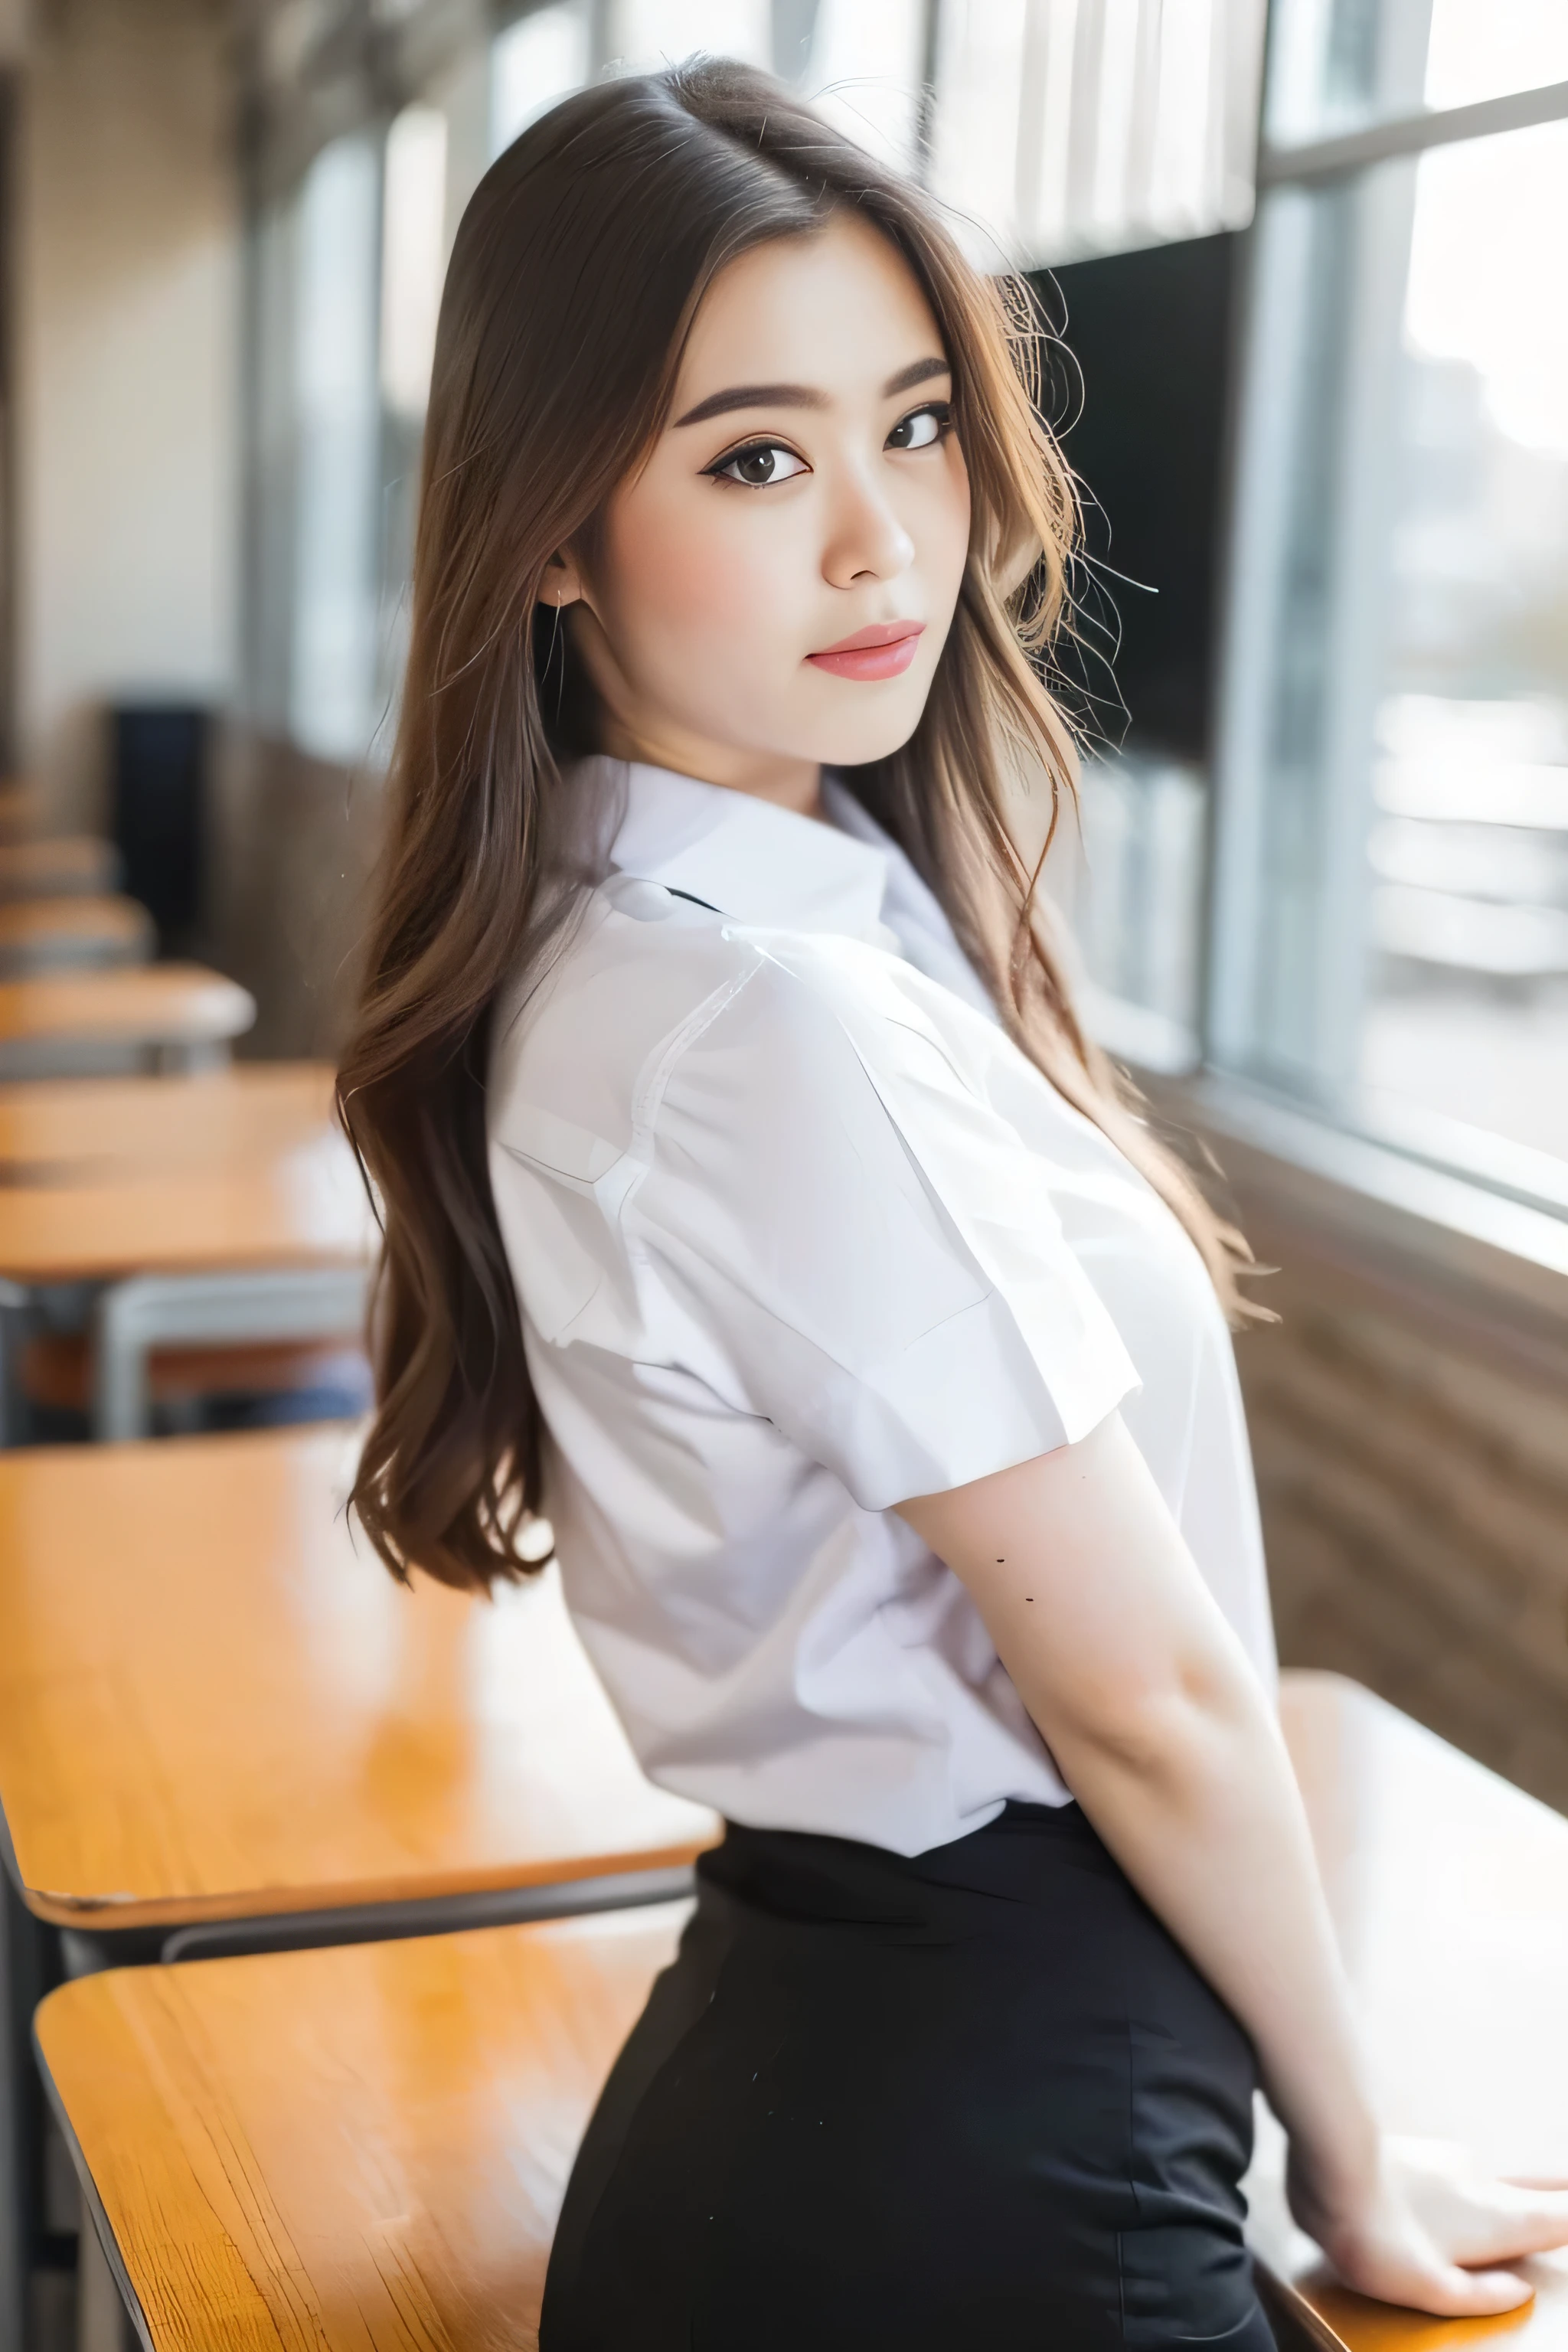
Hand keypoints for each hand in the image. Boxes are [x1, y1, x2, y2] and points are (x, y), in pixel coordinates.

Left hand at [1290, 2136, 1567, 2315]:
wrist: (1327, 2162)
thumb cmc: (1379, 2236)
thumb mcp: (1434, 2289)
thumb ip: (1481, 2296)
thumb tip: (1520, 2291)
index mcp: (1494, 2221)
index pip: (1556, 2217)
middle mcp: (1479, 2185)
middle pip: (1536, 2189)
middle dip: (1559, 2194)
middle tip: (1567, 2192)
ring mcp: (1446, 2163)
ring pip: (1498, 2174)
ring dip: (1524, 2182)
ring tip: (1544, 2189)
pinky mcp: (1415, 2153)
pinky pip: (1461, 2167)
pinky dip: (1479, 2177)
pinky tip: (1469, 2178)